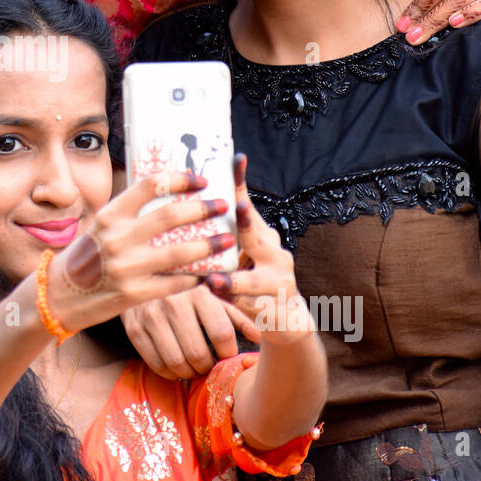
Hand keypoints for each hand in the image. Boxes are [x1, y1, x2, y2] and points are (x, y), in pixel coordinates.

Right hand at [42, 170, 232, 335]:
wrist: (59, 296)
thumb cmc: (84, 256)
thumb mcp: (101, 226)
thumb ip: (129, 212)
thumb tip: (168, 192)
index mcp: (110, 215)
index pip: (151, 185)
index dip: (181, 179)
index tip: (201, 180)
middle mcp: (118, 238)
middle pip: (171, 216)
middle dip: (204, 209)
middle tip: (222, 206)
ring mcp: (127, 267)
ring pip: (180, 252)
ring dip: (210, 245)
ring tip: (228, 241)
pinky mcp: (135, 294)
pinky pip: (175, 283)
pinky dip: (196, 277)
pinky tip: (210, 273)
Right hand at [122, 285, 261, 379]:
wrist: (144, 268)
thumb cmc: (188, 284)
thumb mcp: (215, 293)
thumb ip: (239, 314)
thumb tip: (260, 337)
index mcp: (199, 291)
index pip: (221, 334)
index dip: (228, 352)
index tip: (227, 354)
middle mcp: (173, 302)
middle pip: (198, 353)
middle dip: (208, 366)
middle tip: (210, 364)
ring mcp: (151, 315)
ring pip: (177, 363)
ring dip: (190, 372)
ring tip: (195, 366)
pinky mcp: (134, 328)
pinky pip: (156, 364)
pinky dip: (170, 372)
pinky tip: (177, 365)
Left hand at [204, 154, 313, 346]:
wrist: (288, 320)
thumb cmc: (256, 280)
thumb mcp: (246, 255)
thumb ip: (227, 235)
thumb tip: (193, 203)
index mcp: (264, 238)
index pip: (249, 207)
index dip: (241, 184)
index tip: (236, 159)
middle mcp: (275, 255)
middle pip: (258, 238)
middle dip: (247, 223)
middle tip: (238, 208)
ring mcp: (278, 283)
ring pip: (253, 280)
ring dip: (233, 280)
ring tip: (213, 280)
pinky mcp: (275, 310)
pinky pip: (250, 307)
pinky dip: (233, 303)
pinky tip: (218, 300)